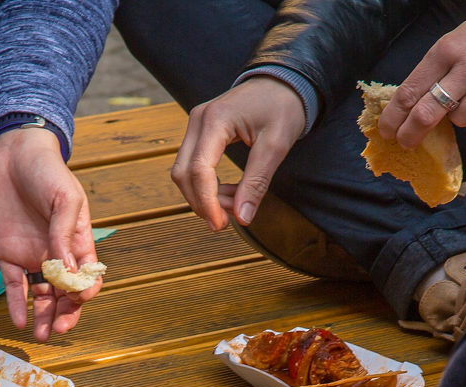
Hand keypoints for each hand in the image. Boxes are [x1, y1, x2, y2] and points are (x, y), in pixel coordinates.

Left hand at [0, 127, 99, 341]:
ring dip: (43, 316)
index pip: (87, 277)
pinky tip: (20, 321)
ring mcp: (32, 257)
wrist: (12, 155)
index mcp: (78, 242)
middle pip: (65, 294)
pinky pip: (14, 286)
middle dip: (65, 314)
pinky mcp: (8, 256)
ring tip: (41, 335)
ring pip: (42, 296)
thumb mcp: (64, 200)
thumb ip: (64, 237)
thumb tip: (69, 274)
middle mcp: (57, 255)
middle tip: (58, 329)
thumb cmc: (47, 173)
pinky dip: (17, 305)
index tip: (78, 299)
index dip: (84, 292)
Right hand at [171, 76, 304, 230]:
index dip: (207, 203)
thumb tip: (243, 217)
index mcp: (216, 120)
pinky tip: (229, 192)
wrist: (283, 82)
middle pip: (183, 173)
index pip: (199, 170)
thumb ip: (257, 182)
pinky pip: (193, 165)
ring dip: (204, 196)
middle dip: (203, 202)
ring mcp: (196, 125)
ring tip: (235, 204)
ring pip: (184, 172)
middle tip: (229, 221)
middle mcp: (198, 120)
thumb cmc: (282, 107)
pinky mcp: (200, 132)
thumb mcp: (276, 146)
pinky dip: (206, 186)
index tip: (220, 225)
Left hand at [378, 14, 465, 146]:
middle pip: (427, 112)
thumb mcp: (448, 48)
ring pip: (459, 121)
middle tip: (406, 142)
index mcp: (446, 50)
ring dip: (458, 118)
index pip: (409, 91)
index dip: (393, 117)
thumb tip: (403, 114)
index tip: (387, 131)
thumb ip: (428, 76)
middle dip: (410, 132)